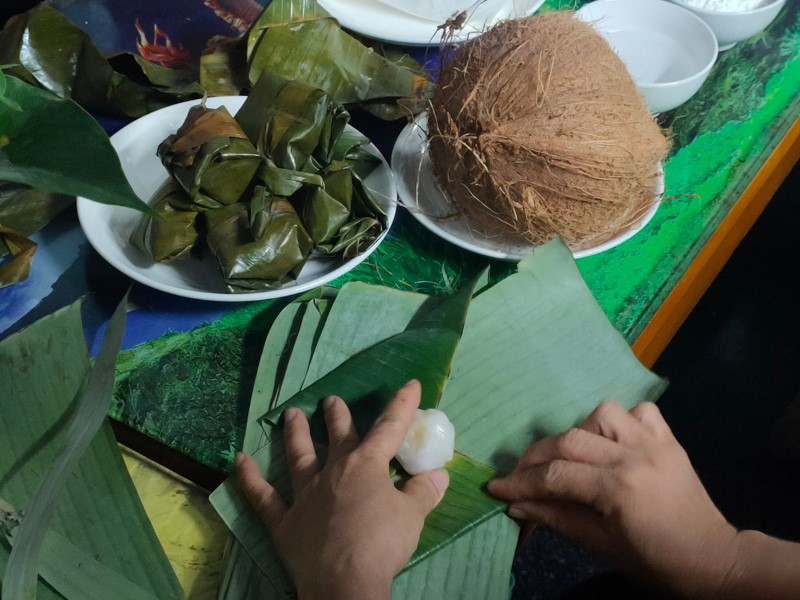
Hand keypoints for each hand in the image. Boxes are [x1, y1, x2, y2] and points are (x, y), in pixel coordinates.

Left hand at [236, 380, 449, 599]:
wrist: (345, 582)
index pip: (389, 428)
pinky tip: (239, 460)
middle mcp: (333, 472)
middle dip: (336, 416)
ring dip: (295, 434)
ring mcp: (305, 494)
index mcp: (366, 466)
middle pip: (337, 437)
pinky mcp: (284, 520)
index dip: (402, 405)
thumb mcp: (412, 517)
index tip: (411, 384)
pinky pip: (262, 496)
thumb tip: (438, 475)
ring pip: (298, 456)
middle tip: (331, 400)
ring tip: (291, 414)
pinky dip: (249, 478)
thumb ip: (423, 492)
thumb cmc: (382, 544)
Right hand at [487, 401, 739, 597]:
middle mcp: (634, 456)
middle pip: (570, 441)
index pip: (556, 476)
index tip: (496, 486)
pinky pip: (640, 411)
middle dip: (537, 457)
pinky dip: (620, 421)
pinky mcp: (669, 439)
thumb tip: (515, 504)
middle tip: (521, 474)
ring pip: (602, 414)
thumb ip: (557, 518)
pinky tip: (613, 441)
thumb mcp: (601, 545)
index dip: (521, 482)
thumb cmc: (654, 560)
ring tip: (573, 456)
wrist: (713, 559)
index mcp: (619, 488)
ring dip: (579, 432)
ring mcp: (654, 442)